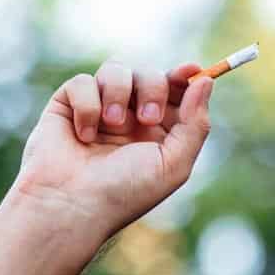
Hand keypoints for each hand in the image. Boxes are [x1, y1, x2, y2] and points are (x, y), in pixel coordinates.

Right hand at [16, 60, 212, 240]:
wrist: (71, 206)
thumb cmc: (125, 192)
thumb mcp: (173, 164)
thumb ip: (195, 123)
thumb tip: (206, 80)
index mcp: (157, 130)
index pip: (175, 90)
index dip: (184, 77)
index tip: (192, 70)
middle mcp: (129, 116)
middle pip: (149, 74)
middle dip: (153, 89)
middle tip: (147, 118)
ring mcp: (98, 108)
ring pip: (116, 69)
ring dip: (118, 92)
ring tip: (112, 124)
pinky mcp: (68, 105)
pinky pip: (82, 82)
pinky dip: (87, 105)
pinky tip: (84, 135)